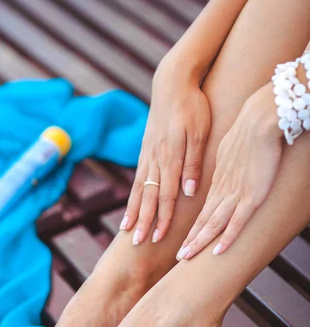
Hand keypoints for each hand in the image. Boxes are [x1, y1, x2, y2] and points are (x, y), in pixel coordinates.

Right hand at [120, 53, 210, 244]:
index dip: (163, 218)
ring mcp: (147, 155)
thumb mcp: (200, 133)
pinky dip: (133, 195)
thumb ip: (193, 163)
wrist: (173, 82)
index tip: (158, 238)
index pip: (167, 195)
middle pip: (148, 197)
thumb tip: (188, 192)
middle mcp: (155, 159)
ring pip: (139, 189)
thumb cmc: (192, 107)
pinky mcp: (145, 150)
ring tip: (126, 230)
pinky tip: (131, 205)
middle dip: (143, 222)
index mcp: (169, 158)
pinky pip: (137, 178)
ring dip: (133, 212)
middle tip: (136, 244)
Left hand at [177, 82, 283, 259]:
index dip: (192, 225)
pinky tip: (218, 251)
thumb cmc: (247, 131)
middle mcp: (222, 189)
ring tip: (187, 258)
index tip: (183, 239)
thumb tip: (225, 170)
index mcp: (217, 179)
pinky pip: (237, 221)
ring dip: (200, 242)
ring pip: (213, 223)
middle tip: (178, 257)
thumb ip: (225, 165)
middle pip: (202, 220)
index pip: (202, 208)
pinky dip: (227, 237)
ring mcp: (235, 193)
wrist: (259, 120)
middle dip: (190, 239)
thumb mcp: (229, 150)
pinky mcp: (251, 195)